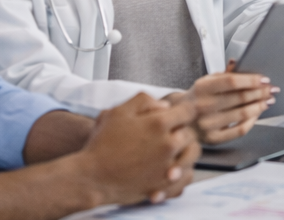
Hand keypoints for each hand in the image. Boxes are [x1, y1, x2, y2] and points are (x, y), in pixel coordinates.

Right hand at [78, 93, 199, 205]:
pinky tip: (170, 167)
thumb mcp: (118, 111)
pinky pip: (186, 176)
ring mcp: (168, 166)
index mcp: (159, 123)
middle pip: (189, 133)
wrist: (92, 177)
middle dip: (181, 130)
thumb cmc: (102, 143)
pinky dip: (182, 171)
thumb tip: (165, 106)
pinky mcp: (164, 184)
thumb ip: (144, 100)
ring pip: (191, 154)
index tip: (175, 114)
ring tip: (170, 151)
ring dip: (184, 150)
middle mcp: (168, 144)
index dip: (182, 110)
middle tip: (166, 133)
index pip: (188, 111)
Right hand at [175, 63, 278, 144]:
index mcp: (202, 88)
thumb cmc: (198, 98)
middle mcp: (204, 106)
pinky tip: (257, 114)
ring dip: (260, 106)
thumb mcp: (206, 81)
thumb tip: (238, 62)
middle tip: (271, 89)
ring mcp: (208, 124)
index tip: (264, 79)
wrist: (179, 120)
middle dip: (260, 92)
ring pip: (242, 113)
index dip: (251, 80)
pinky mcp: (213, 138)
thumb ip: (224, 74)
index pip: (232, 81)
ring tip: (268, 100)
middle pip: (240, 97)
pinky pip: (239, 130)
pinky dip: (252, 121)